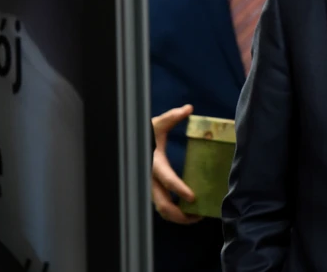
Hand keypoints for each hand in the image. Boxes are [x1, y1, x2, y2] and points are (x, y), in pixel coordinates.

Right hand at [151, 104, 202, 223]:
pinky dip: (173, 213)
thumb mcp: (155, 124)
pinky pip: (161, 206)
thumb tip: (188, 108)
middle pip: (162, 205)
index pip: (167, 180)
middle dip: (179, 214)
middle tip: (198, 215)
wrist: (127, 144)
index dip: (179, 190)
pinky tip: (187, 213)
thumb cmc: (143, 134)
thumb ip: (171, 117)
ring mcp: (149, 188)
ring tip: (196, 217)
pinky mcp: (151, 190)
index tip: (193, 197)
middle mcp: (149, 180)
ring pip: (161, 210)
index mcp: (153, 164)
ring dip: (177, 217)